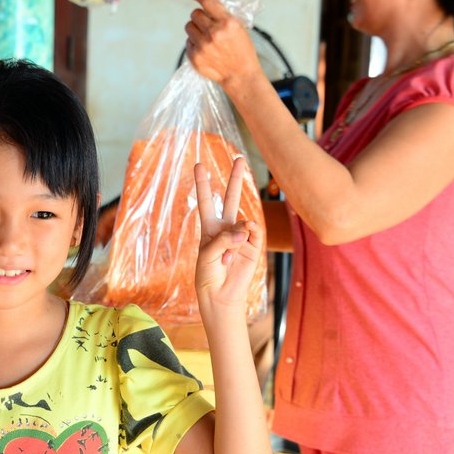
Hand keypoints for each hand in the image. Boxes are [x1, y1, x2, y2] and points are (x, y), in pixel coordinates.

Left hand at [185, 0, 262, 87]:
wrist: (240, 75)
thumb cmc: (242, 51)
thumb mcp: (239, 28)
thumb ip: (223, 17)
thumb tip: (206, 6)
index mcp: (227, 22)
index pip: (207, 2)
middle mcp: (213, 33)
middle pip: (195, 14)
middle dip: (199, 17)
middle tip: (205, 24)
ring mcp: (203, 46)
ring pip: (188, 26)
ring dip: (195, 28)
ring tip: (204, 36)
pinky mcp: (195, 57)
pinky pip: (188, 42)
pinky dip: (194, 43)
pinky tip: (205, 49)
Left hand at [194, 157, 262, 314]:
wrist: (220, 295)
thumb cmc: (208, 274)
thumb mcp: (207, 254)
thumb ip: (224, 238)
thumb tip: (247, 227)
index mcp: (210, 228)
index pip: (207, 200)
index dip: (203, 183)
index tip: (199, 165)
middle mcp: (226, 228)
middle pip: (231, 197)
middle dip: (236, 178)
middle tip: (240, 158)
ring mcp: (242, 235)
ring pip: (243, 218)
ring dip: (236, 234)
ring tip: (229, 255)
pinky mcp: (254, 244)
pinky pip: (254, 230)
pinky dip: (248, 234)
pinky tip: (244, 241)